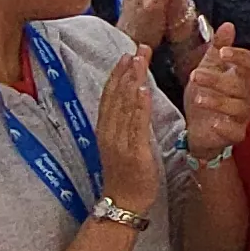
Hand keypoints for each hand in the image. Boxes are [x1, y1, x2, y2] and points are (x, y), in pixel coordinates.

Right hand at [91, 50, 162, 213]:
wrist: (123, 202)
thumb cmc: (126, 174)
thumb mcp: (121, 144)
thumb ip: (125, 123)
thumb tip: (133, 101)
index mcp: (105, 129)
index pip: (110, 95)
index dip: (118, 73)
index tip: (127, 53)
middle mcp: (109, 132)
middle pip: (116, 95)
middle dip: (127, 71)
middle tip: (136, 49)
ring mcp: (120, 141)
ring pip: (125, 106)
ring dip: (133, 81)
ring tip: (140, 60)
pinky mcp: (134, 151)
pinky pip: (136, 125)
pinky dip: (139, 106)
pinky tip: (144, 89)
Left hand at [182, 26, 249, 159]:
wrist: (197, 128)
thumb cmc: (206, 94)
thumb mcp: (208, 67)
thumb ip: (217, 47)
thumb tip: (228, 25)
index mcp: (239, 76)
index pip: (249, 63)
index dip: (239, 56)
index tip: (223, 52)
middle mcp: (244, 95)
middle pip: (240, 85)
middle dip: (217, 80)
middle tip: (195, 76)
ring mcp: (241, 115)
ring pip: (237, 107)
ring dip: (217, 101)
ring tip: (198, 98)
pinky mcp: (235, 134)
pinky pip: (236, 131)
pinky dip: (225, 127)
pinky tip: (213, 123)